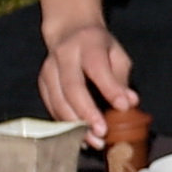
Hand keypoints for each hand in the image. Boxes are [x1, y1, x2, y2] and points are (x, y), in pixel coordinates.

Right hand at [38, 15, 139, 129]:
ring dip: (74, 124)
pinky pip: (51, 106)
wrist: (69, 32)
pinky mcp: (42, 83)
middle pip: (72, 87)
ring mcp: (49, 69)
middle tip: (102, 133)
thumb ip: (121, 78)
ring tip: (92, 140)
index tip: (123, 107)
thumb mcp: (117, 54)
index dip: (110, 88)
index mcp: (88, 43)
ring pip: (58, 100)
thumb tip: (130, 102)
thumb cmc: (99, 47)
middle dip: (87, 113)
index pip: (97, 67)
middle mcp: (64, 55)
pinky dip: (64, 124)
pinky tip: (78, 136)